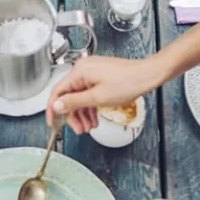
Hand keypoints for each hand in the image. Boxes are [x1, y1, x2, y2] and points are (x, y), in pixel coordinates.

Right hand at [45, 56, 163, 133]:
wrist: (147, 75)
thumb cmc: (127, 83)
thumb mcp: (97, 98)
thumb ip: (74, 102)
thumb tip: (56, 106)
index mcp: (79, 72)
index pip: (57, 92)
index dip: (53, 109)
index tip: (52, 122)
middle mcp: (83, 69)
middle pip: (68, 96)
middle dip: (72, 115)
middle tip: (78, 130)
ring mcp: (91, 72)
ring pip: (79, 97)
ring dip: (82, 114)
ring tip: (89, 127)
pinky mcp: (99, 76)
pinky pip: (88, 93)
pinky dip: (90, 107)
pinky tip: (94, 119)